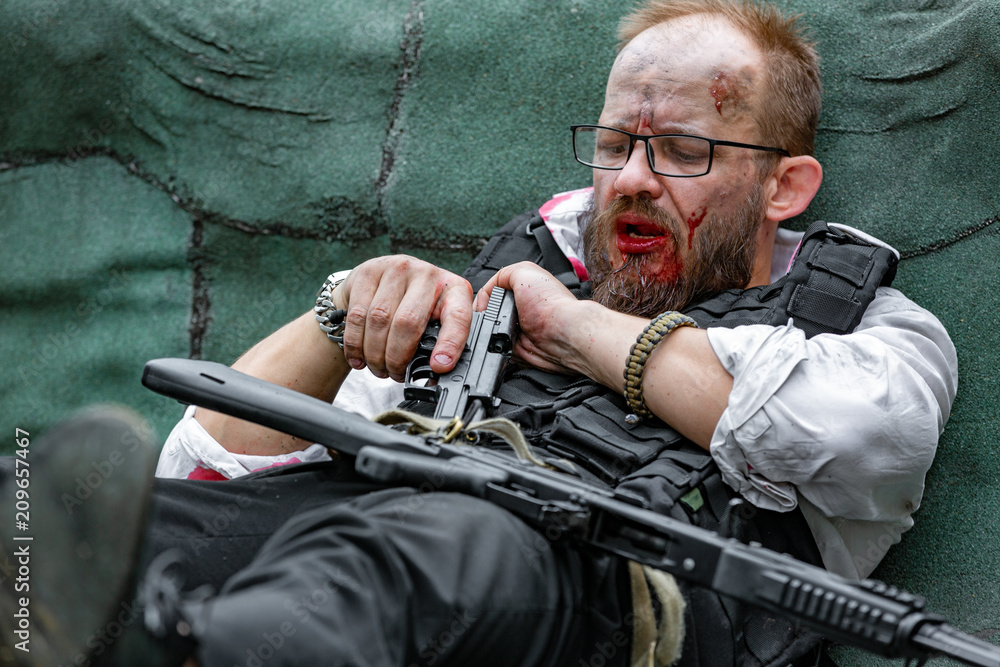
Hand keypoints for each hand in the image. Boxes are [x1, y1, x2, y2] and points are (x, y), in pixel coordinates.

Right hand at [336, 256, 472, 380]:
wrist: (381, 281)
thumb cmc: (413, 307)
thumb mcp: (434, 321)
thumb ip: (438, 342)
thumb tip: (435, 372)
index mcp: (453, 289)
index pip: (457, 316)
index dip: (450, 343)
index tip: (439, 366)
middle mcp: (427, 275)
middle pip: (408, 322)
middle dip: (397, 357)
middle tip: (395, 373)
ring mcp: (396, 269)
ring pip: (379, 319)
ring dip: (375, 354)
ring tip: (378, 368)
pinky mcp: (367, 272)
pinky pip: (358, 315)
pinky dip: (356, 344)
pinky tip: (359, 357)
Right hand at [476, 261, 607, 376]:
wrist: (562, 335)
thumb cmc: (551, 304)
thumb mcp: (524, 271)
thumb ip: (502, 275)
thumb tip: (487, 292)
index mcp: (525, 289)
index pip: (493, 293)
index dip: (484, 298)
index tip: (482, 305)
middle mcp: (522, 309)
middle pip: (489, 313)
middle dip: (485, 316)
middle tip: (490, 316)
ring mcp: (519, 330)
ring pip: (490, 332)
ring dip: (489, 331)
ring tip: (498, 328)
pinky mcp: (518, 349)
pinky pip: (496, 348)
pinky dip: (494, 346)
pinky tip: (501, 340)